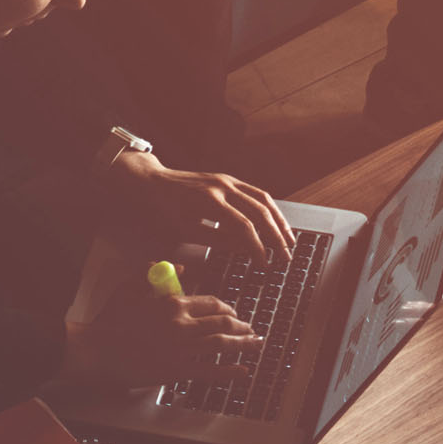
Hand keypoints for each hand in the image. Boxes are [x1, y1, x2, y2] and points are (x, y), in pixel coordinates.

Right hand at [61, 279, 262, 390]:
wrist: (94, 353)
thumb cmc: (109, 322)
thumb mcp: (129, 288)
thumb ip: (154, 273)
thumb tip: (182, 268)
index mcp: (173, 303)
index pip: (212, 303)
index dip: (228, 309)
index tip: (234, 314)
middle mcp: (182, 325)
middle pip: (223, 323)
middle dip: (242, 326)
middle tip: (251, 329)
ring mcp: (181, 349)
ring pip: (223, 344)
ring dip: (244, 344)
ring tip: (255, 344)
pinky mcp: (176, 370)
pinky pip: (210, 371)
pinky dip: (230, 371)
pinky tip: (242, 371)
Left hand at [109, 151, 294, 264]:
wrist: (153, 182)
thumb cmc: (165, 208)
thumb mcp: (187, 230)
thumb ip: (218, 240)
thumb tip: (246, 250)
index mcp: (210, 201)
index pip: (243, 227)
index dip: (257, 248)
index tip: (264, 264)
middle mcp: (223, 187)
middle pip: (260, 213)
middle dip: (276, 237)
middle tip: (285, 257)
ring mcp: (229, 180)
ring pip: (264, 200)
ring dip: (280, 222)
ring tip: (290, 241)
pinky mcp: (230, 179)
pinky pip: (257, 193)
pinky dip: (271, 209)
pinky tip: (277, 222)